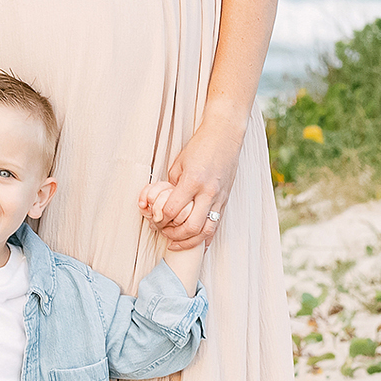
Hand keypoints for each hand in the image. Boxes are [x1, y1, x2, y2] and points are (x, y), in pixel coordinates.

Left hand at [140, 110, 247, 251]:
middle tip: (163, 234)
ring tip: (177, 243)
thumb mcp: (179, 164)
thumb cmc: (200, 147)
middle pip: (191, 227)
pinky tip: (196, 243)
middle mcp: (208, 193)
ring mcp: (219, 198)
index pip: (174, 210)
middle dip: (174, 235)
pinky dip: (206, 238)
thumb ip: (173, 185)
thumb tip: (165, 203)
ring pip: (206, 231)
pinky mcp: (225, 200)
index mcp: (193, 181)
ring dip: (190, 242)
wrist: (224, 136)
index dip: (161, 219)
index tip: (155, 220)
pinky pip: (216, 225)